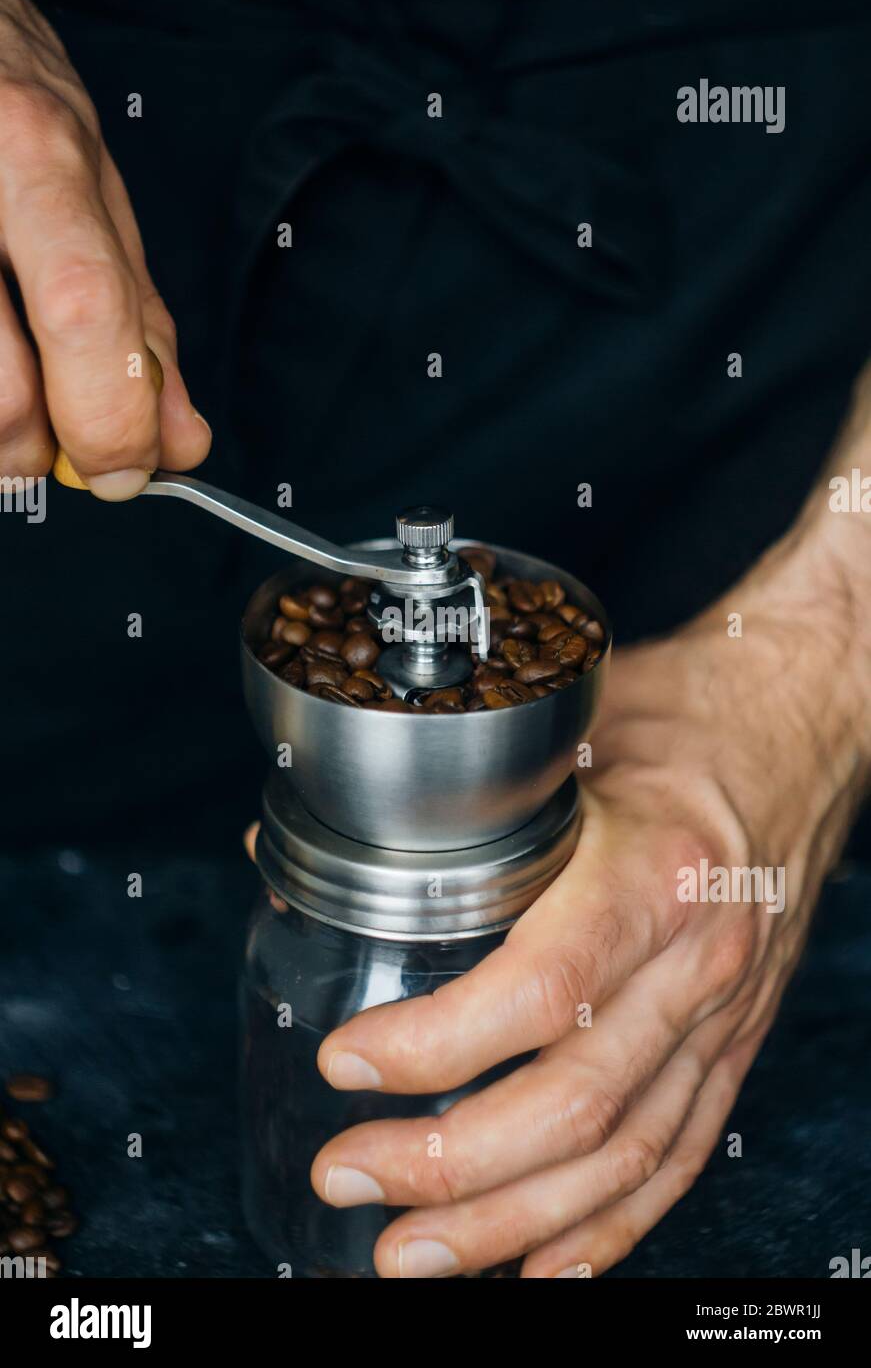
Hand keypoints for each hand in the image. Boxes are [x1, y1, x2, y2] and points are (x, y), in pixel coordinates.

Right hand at [0, 0, 209, 496]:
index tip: (130, 469)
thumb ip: (137, 319)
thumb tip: (181, 436)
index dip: (115, 421)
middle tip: (60, 451)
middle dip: (45, 451)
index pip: (90, 317)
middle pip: (10, 390)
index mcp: (43, 158)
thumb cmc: (5, 111)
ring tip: (11, 401)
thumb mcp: (90, 193)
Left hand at [311, 529, 869, 1276]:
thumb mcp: (567, 722)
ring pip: (623, 1155)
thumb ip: (442, 790)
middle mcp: (697, 960)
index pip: (542, 991)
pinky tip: (540, 1266)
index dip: (436, 1045)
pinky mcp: (735, 1040)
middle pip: (575, 1103)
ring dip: (511, 1221)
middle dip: (449, 1164)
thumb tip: (301, 843)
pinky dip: (609, 1227)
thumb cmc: (687, 714)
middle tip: (349, 1175)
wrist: (802, 723)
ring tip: (411, 1254)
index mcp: (652, 871)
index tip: (346, 1060)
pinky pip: (679, 1155)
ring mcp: (723, 1014)